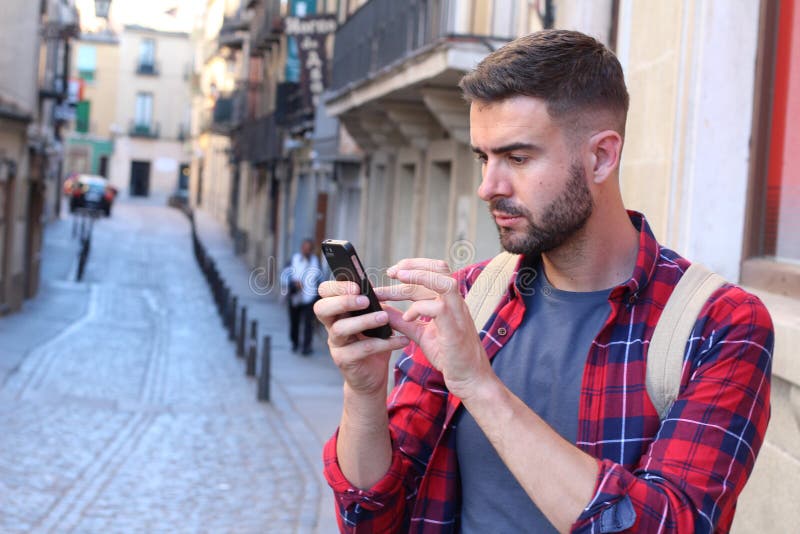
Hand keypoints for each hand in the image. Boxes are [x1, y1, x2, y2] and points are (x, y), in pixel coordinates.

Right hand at [314, 281, 409, 396]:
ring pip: (340, 329)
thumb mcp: (374, 320)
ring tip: (384, 317)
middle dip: (343, 301)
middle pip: (322, 308)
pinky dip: (384, 343)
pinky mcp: (344, 361)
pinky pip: (362, 349)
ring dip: (363, 321)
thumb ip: (372, 304)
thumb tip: (374, 286)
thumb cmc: (373, 342)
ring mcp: (336, 344)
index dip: (336, 287)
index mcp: (336, 311)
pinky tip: (401, 340)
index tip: (357, 286)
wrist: (371, 378)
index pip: (324, 292)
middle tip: (365, 300)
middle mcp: (331, 326)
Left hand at [379, 259, 494, 399]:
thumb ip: (403, 321)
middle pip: (439, 270)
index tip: (392, 272)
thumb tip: (383, 309)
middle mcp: (456, 303)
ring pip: (444, 282)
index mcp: (449, 302)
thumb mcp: (421, 334)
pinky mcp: (456, 329)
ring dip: (419, 276)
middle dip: (413, 266)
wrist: (470, 379)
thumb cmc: (449, 356)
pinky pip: (439, 308)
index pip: (433, 273)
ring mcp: (458, 314)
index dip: (412, 268)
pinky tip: (407, 317)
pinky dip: (418, 309)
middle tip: (390, 271)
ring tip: (397, 277)